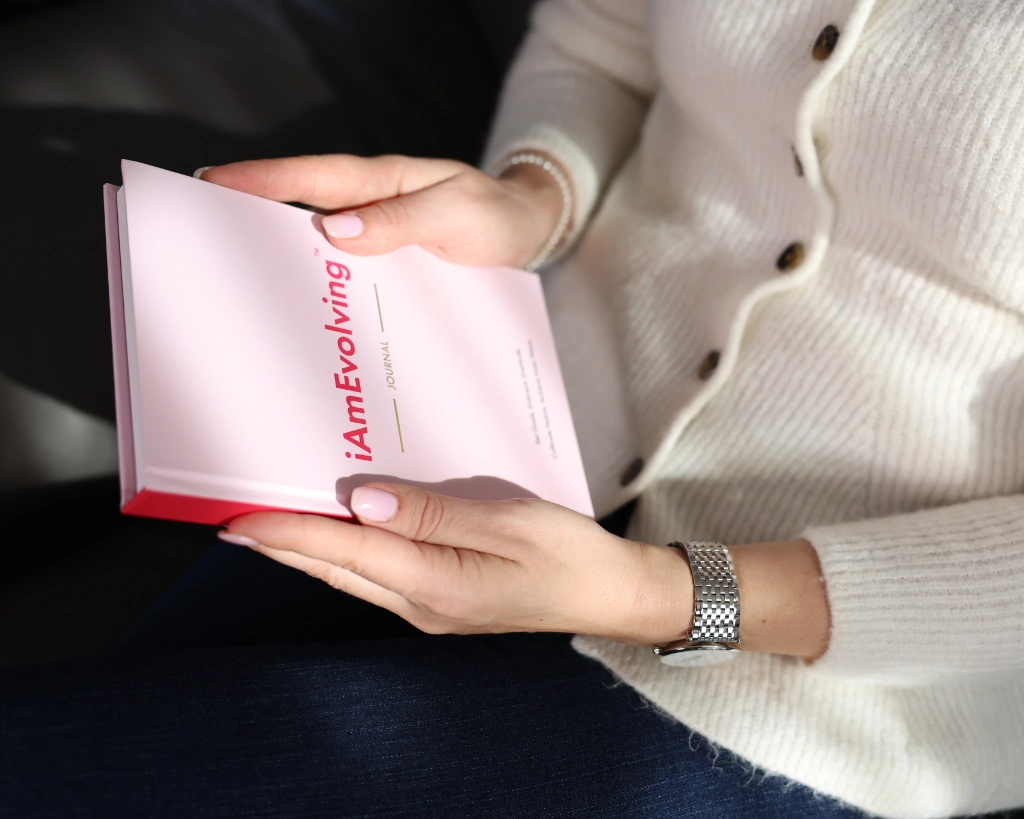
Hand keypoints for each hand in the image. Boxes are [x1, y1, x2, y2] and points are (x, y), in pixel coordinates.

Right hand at [197, 154, 568, 267]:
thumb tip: (336, 231)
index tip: (210, 182)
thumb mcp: (457, 215)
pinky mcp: (391, 269)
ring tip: (238, 286)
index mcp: (383, 184)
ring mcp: (379, 239)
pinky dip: (324, 288)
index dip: (261, 180)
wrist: (529, 233)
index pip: (313, 178)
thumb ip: (402, 222)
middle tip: (200, 238)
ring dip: (283, 262)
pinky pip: (348, 277)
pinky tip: (306, 313)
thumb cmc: (496, 217)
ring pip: (320, 248)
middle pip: (301, 211)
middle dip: (251, 219)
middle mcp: (373, 210)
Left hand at [219, 484, 693, 644]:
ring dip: (311, 551)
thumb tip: (361, 502)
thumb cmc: (568, 554)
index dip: (288, 535)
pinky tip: (345, 531)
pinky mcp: (443, 600)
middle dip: (283, 547)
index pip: (347, 553)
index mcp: (438, 585)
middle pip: (338, 571)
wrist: (609, 594)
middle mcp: (424, 604)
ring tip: (273, 525)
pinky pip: (381, 574)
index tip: (237, 522)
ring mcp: (432, 608)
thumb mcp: (507, 521)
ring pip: (355, 575)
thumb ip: (432, 513)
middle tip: (234, 523)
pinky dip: (349, 553)